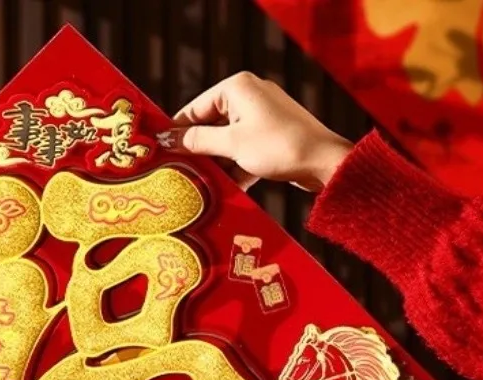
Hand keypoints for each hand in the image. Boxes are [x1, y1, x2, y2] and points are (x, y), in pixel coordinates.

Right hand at [157, 72, 352, 191]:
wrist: (323, 163)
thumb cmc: (279, 146)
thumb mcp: (232, 144)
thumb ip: (197, 141)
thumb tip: (169, 139)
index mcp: (237, 87)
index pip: (195, 108)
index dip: (177, 131)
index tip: (159, 152)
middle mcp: (248, 96)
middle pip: (210, 125)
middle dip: (197, 150)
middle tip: (176, 172)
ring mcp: (261, 117)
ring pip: (226, 141)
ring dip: (215, 163)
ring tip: (198, 184)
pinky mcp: (270, 137)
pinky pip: (242, 151)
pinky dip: (234, 168)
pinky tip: (225, 188)